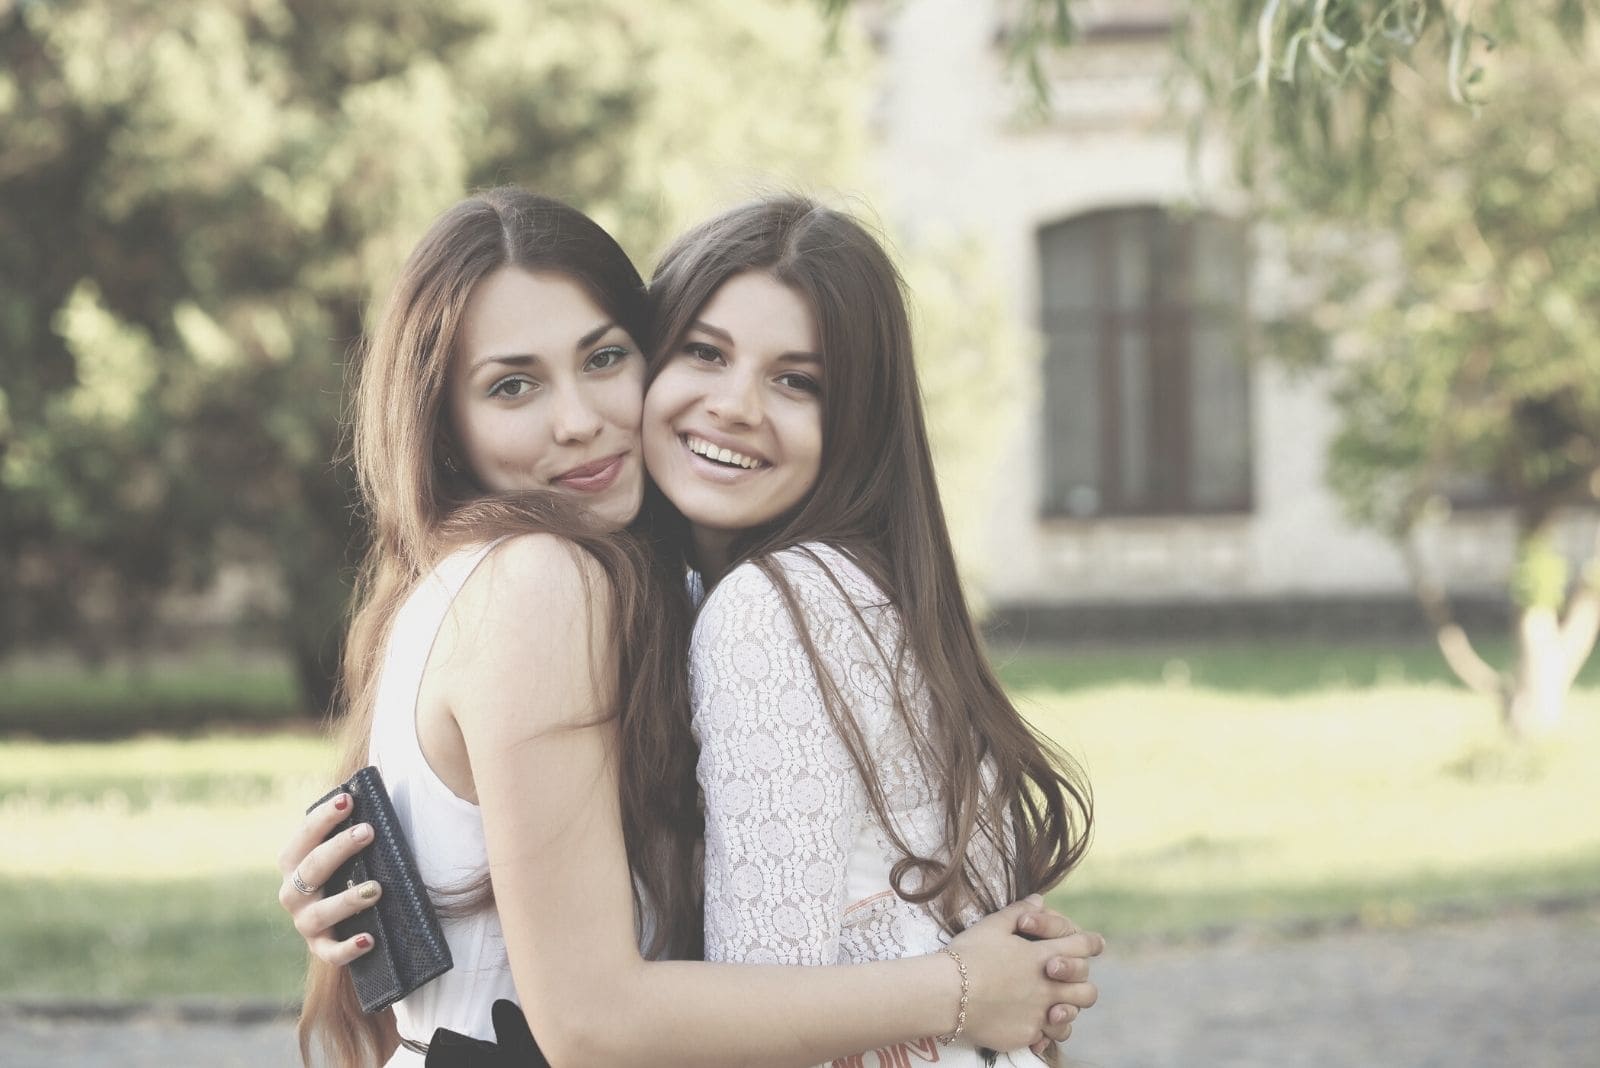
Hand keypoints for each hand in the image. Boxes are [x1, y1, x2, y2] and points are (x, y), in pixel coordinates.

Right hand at [276, 790, 380, 965]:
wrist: (340, 922)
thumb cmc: (347, 871)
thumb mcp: (345, 852)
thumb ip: (352, 830)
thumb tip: (376, 794)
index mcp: (294, 862)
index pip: (303, 836)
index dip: (323, 817)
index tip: (348, 798)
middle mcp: (292, 892)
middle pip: (311, 868)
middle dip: (339, 848)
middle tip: (368, 831)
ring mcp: (304, 922)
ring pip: (320, 912)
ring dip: (347, 899)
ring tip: (377, 888)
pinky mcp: (319, 947)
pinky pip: (330, 952)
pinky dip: (348, 948)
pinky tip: (369, 939)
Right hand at [945, 898, 1103, 1052]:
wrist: (947, 993)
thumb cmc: (968, 955)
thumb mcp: (992, 926)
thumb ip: (1018, 912)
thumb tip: (1039, 900)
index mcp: (1043, 956)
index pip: (1083, 947)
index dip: (1092, 943)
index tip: (1096, 944)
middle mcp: (1048, 986)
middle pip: (1087, 991)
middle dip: (1082, 985)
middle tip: (1068, 983)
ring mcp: (1039, 1013)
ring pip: (1071, 1018)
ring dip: (1066, 1012)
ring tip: (1053, 1009)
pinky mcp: (1026, 1035)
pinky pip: (1046, 1038)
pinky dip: (1042, 1032)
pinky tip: (1030, 1027)